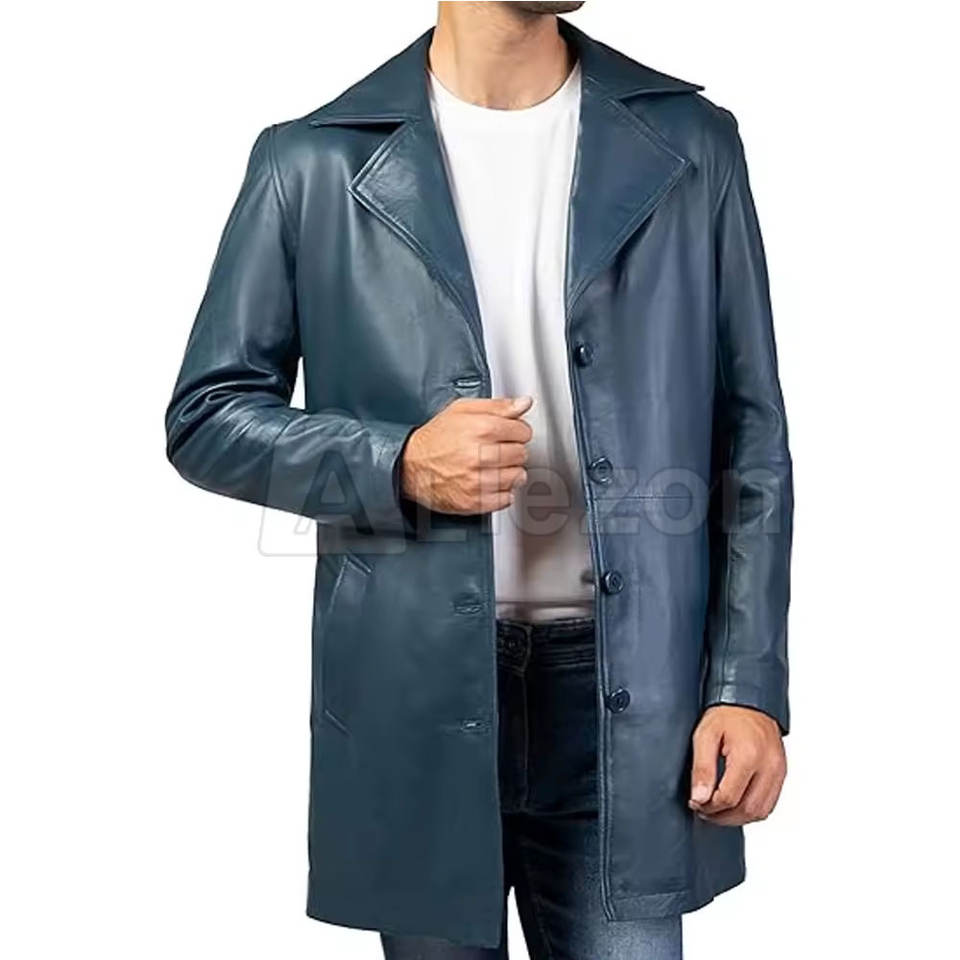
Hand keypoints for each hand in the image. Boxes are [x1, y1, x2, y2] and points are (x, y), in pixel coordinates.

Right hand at [401, 396, 532, 513]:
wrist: (410, 466)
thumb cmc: (435, 438)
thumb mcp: (462, 410)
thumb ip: (498, 406)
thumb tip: (524, 403)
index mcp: (481, 429)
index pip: (523, 431)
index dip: (517, 431)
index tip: (509, 433)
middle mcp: (480, 455)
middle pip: (521, 454)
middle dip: (513, 450)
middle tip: (498, 450)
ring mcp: (478, 481)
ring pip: (517, 477)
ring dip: (510, 472)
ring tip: (493, 466)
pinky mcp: (475, 501)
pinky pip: (506, 498)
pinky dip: (502, 492)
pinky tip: (489, 482)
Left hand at [688, 705, 785, 825]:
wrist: (749, 701)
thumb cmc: (726, 715)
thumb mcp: (705, 736)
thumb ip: (702, 769)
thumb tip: (699, 798)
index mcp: (749, 755)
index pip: (729, 797)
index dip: (709, 806)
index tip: (695, 802)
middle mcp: (769, 766)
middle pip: (747, 810)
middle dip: (722, 816)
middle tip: (703, 810)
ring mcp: (779, 771)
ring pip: (760, 812)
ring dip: (737, 818)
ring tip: (717, 810)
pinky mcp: (781, 774)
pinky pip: (769, 804)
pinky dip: (751, 811)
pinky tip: (735, 805)